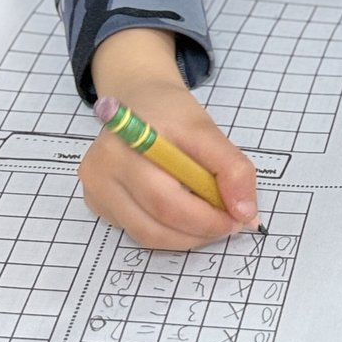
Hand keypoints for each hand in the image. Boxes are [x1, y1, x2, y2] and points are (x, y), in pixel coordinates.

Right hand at [81, 29, 260, 249]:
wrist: (138, 103)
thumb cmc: (171, 116)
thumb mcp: (208, 131)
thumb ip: (233, 169)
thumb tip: (246, 213)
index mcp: (128, 145)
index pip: (166, 199)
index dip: (205, 219)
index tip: (236, 220)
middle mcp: (102, 170)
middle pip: (154, 224)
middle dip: (200, 232)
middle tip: (228, 225)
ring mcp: (96, 189)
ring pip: (146, 235)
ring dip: (186, 237)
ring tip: (210, 221)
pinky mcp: (98, 203)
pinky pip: (138, 231)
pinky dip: (169, 232)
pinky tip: (184, 214)